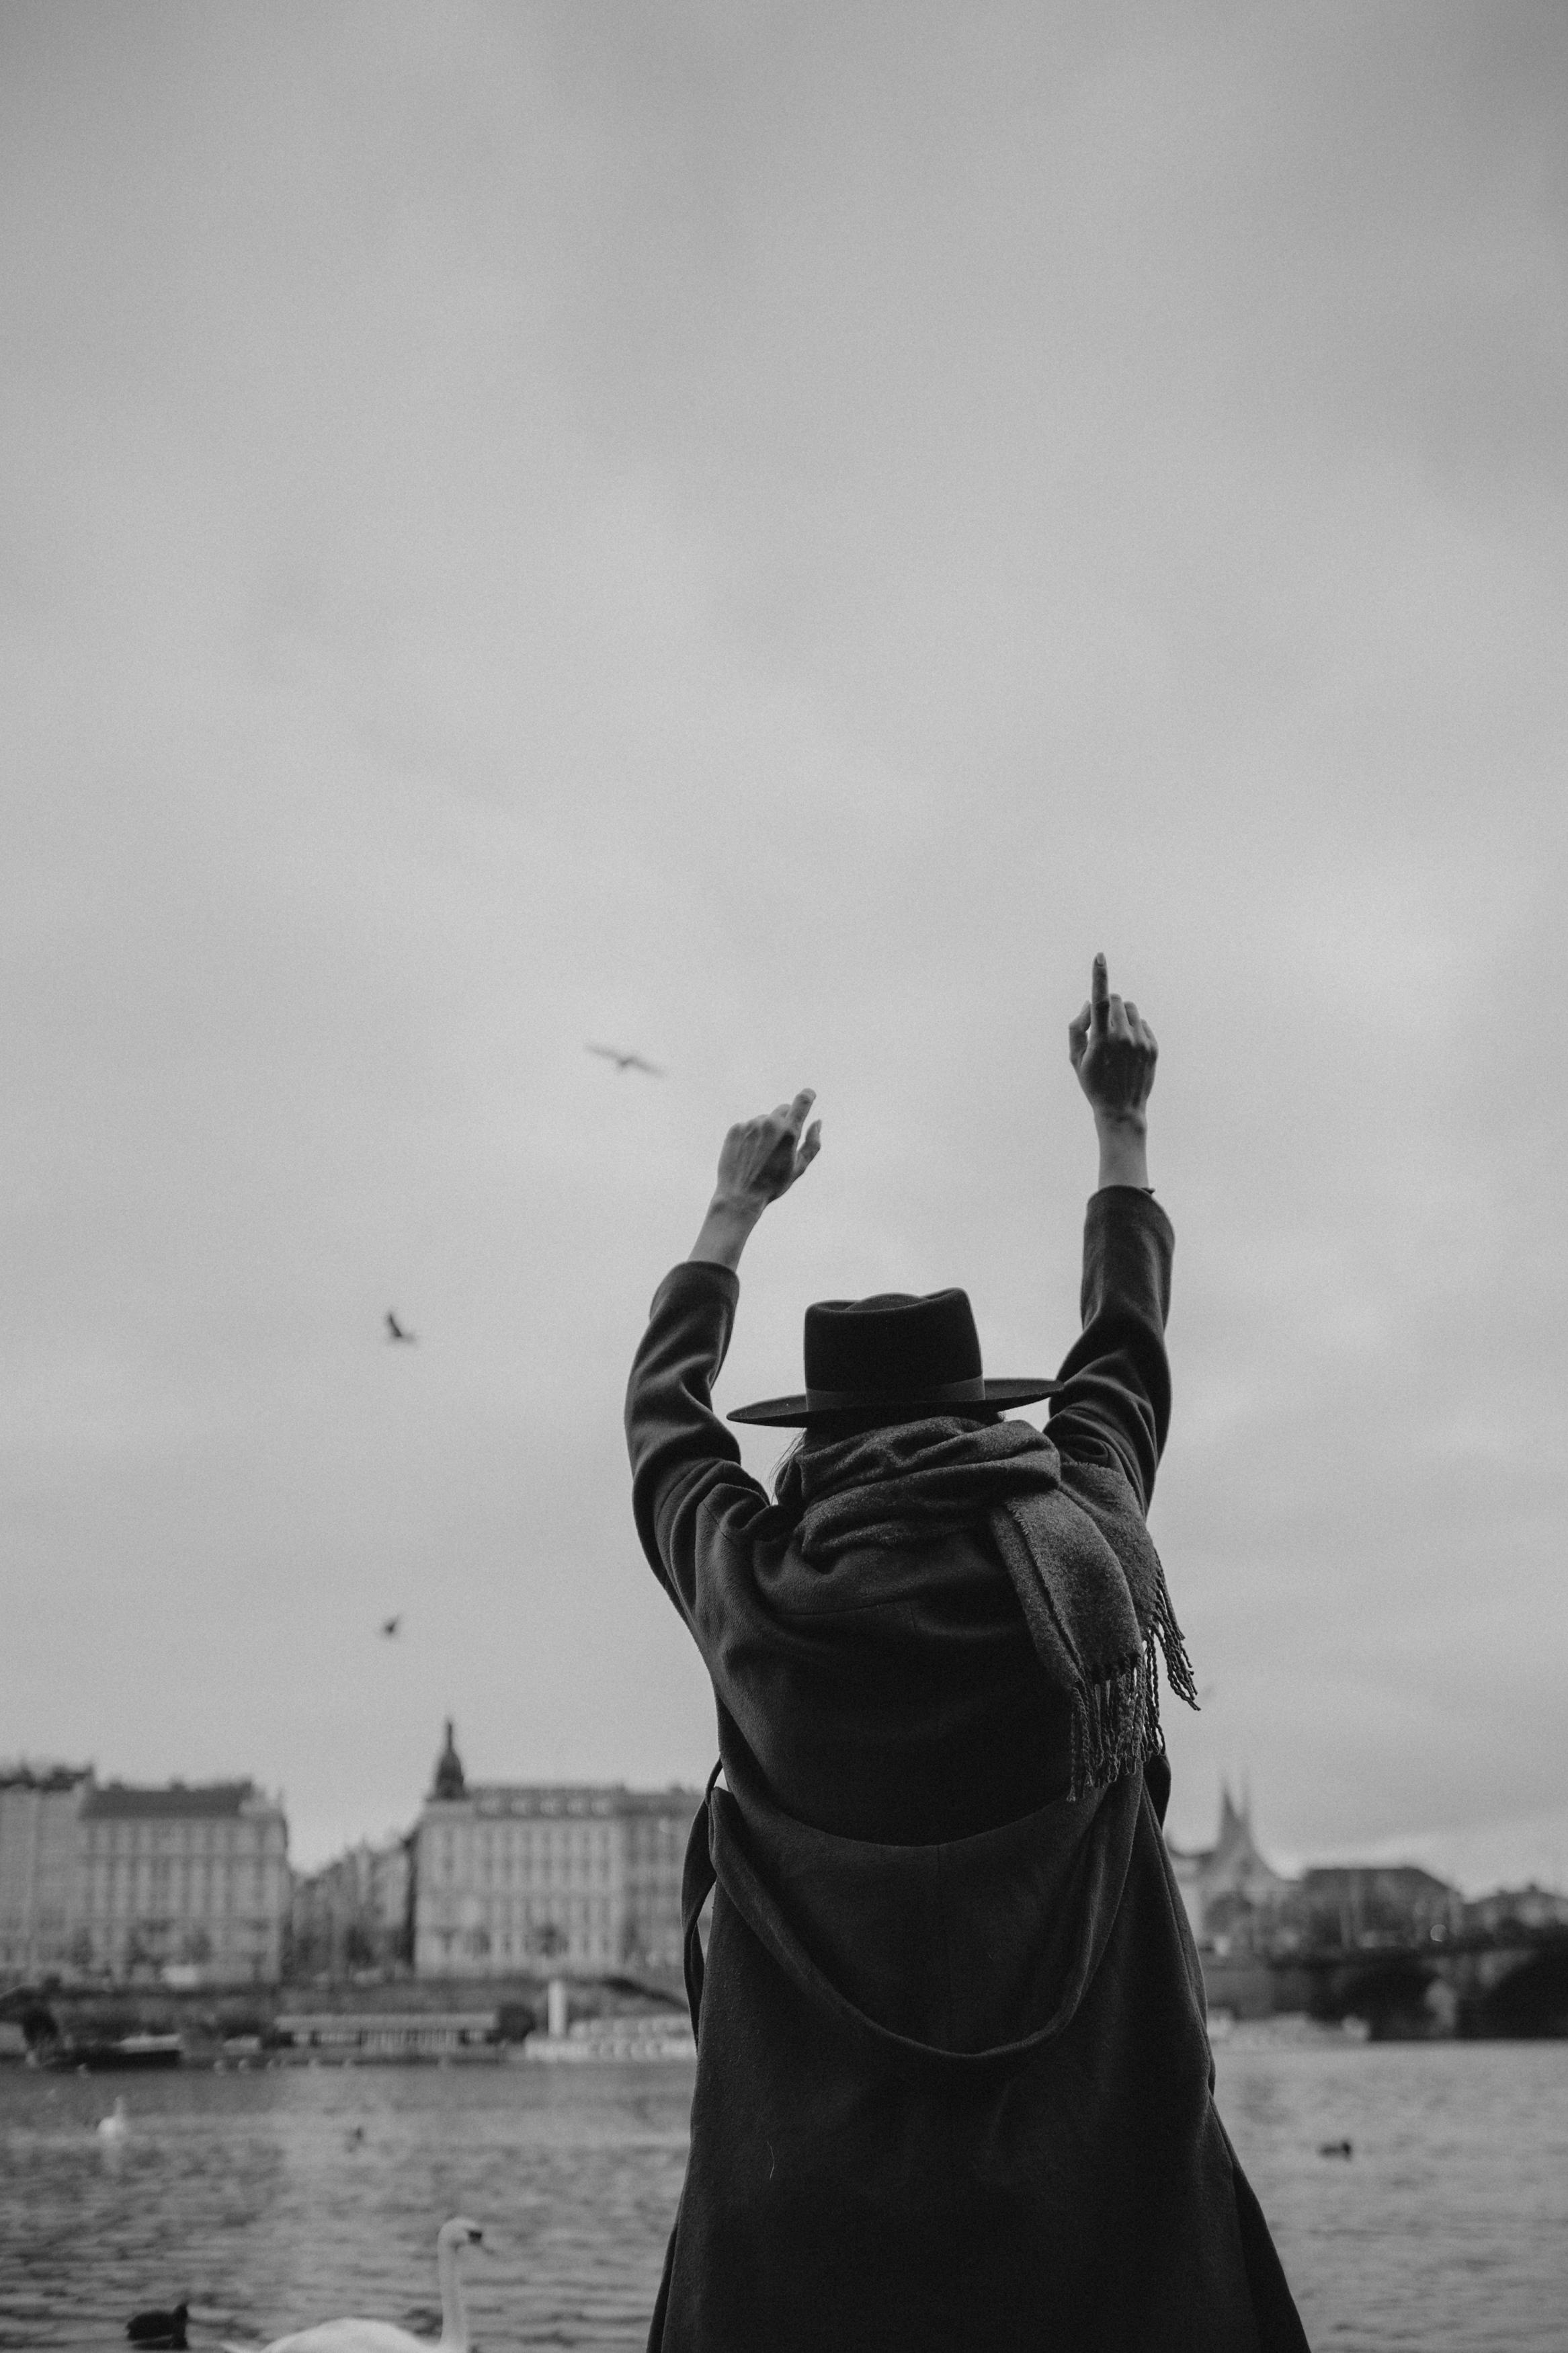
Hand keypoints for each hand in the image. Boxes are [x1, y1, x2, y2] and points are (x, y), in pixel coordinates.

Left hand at [689, 1089, 821, 1269]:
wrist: (740, 1196)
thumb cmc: (774, 1185)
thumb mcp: (799, 1167)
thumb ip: (813, 1143)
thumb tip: (818, 1121)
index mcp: (789, 1132)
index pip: (802, 1101)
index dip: (808, 1095)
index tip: (810, 1095)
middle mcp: (769, 1123)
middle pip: (783, 1110)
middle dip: (786, 1121)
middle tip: (781, 1145)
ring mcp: (750, 1124)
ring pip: (764, 1120)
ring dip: (767, 1131)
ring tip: (761, 1156)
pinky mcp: (735, 1129)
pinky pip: (748, 1126)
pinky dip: (751, 1136)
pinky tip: (748, 1155)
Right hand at [1068, 956, 1155, 1189]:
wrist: (1121, 1110)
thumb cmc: (1093, 1084)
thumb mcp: (1075, 1059)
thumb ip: (1077, 1028)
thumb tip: (1090, 1004)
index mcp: (1101, 1039)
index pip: (1100, 1000)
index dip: (1099, 976)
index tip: (1100, 956)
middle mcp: (1123, 1037)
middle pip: (1117, 1001)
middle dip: (1109, 1007)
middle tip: (1102, 1030)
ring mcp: (1141, 1042)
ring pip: (1132, 1010)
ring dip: (1123, 1017)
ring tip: (1117, 1041)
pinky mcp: (1153, 1047)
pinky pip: (1143, 1024)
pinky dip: (1135, 1030)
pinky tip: (1129, 1051)